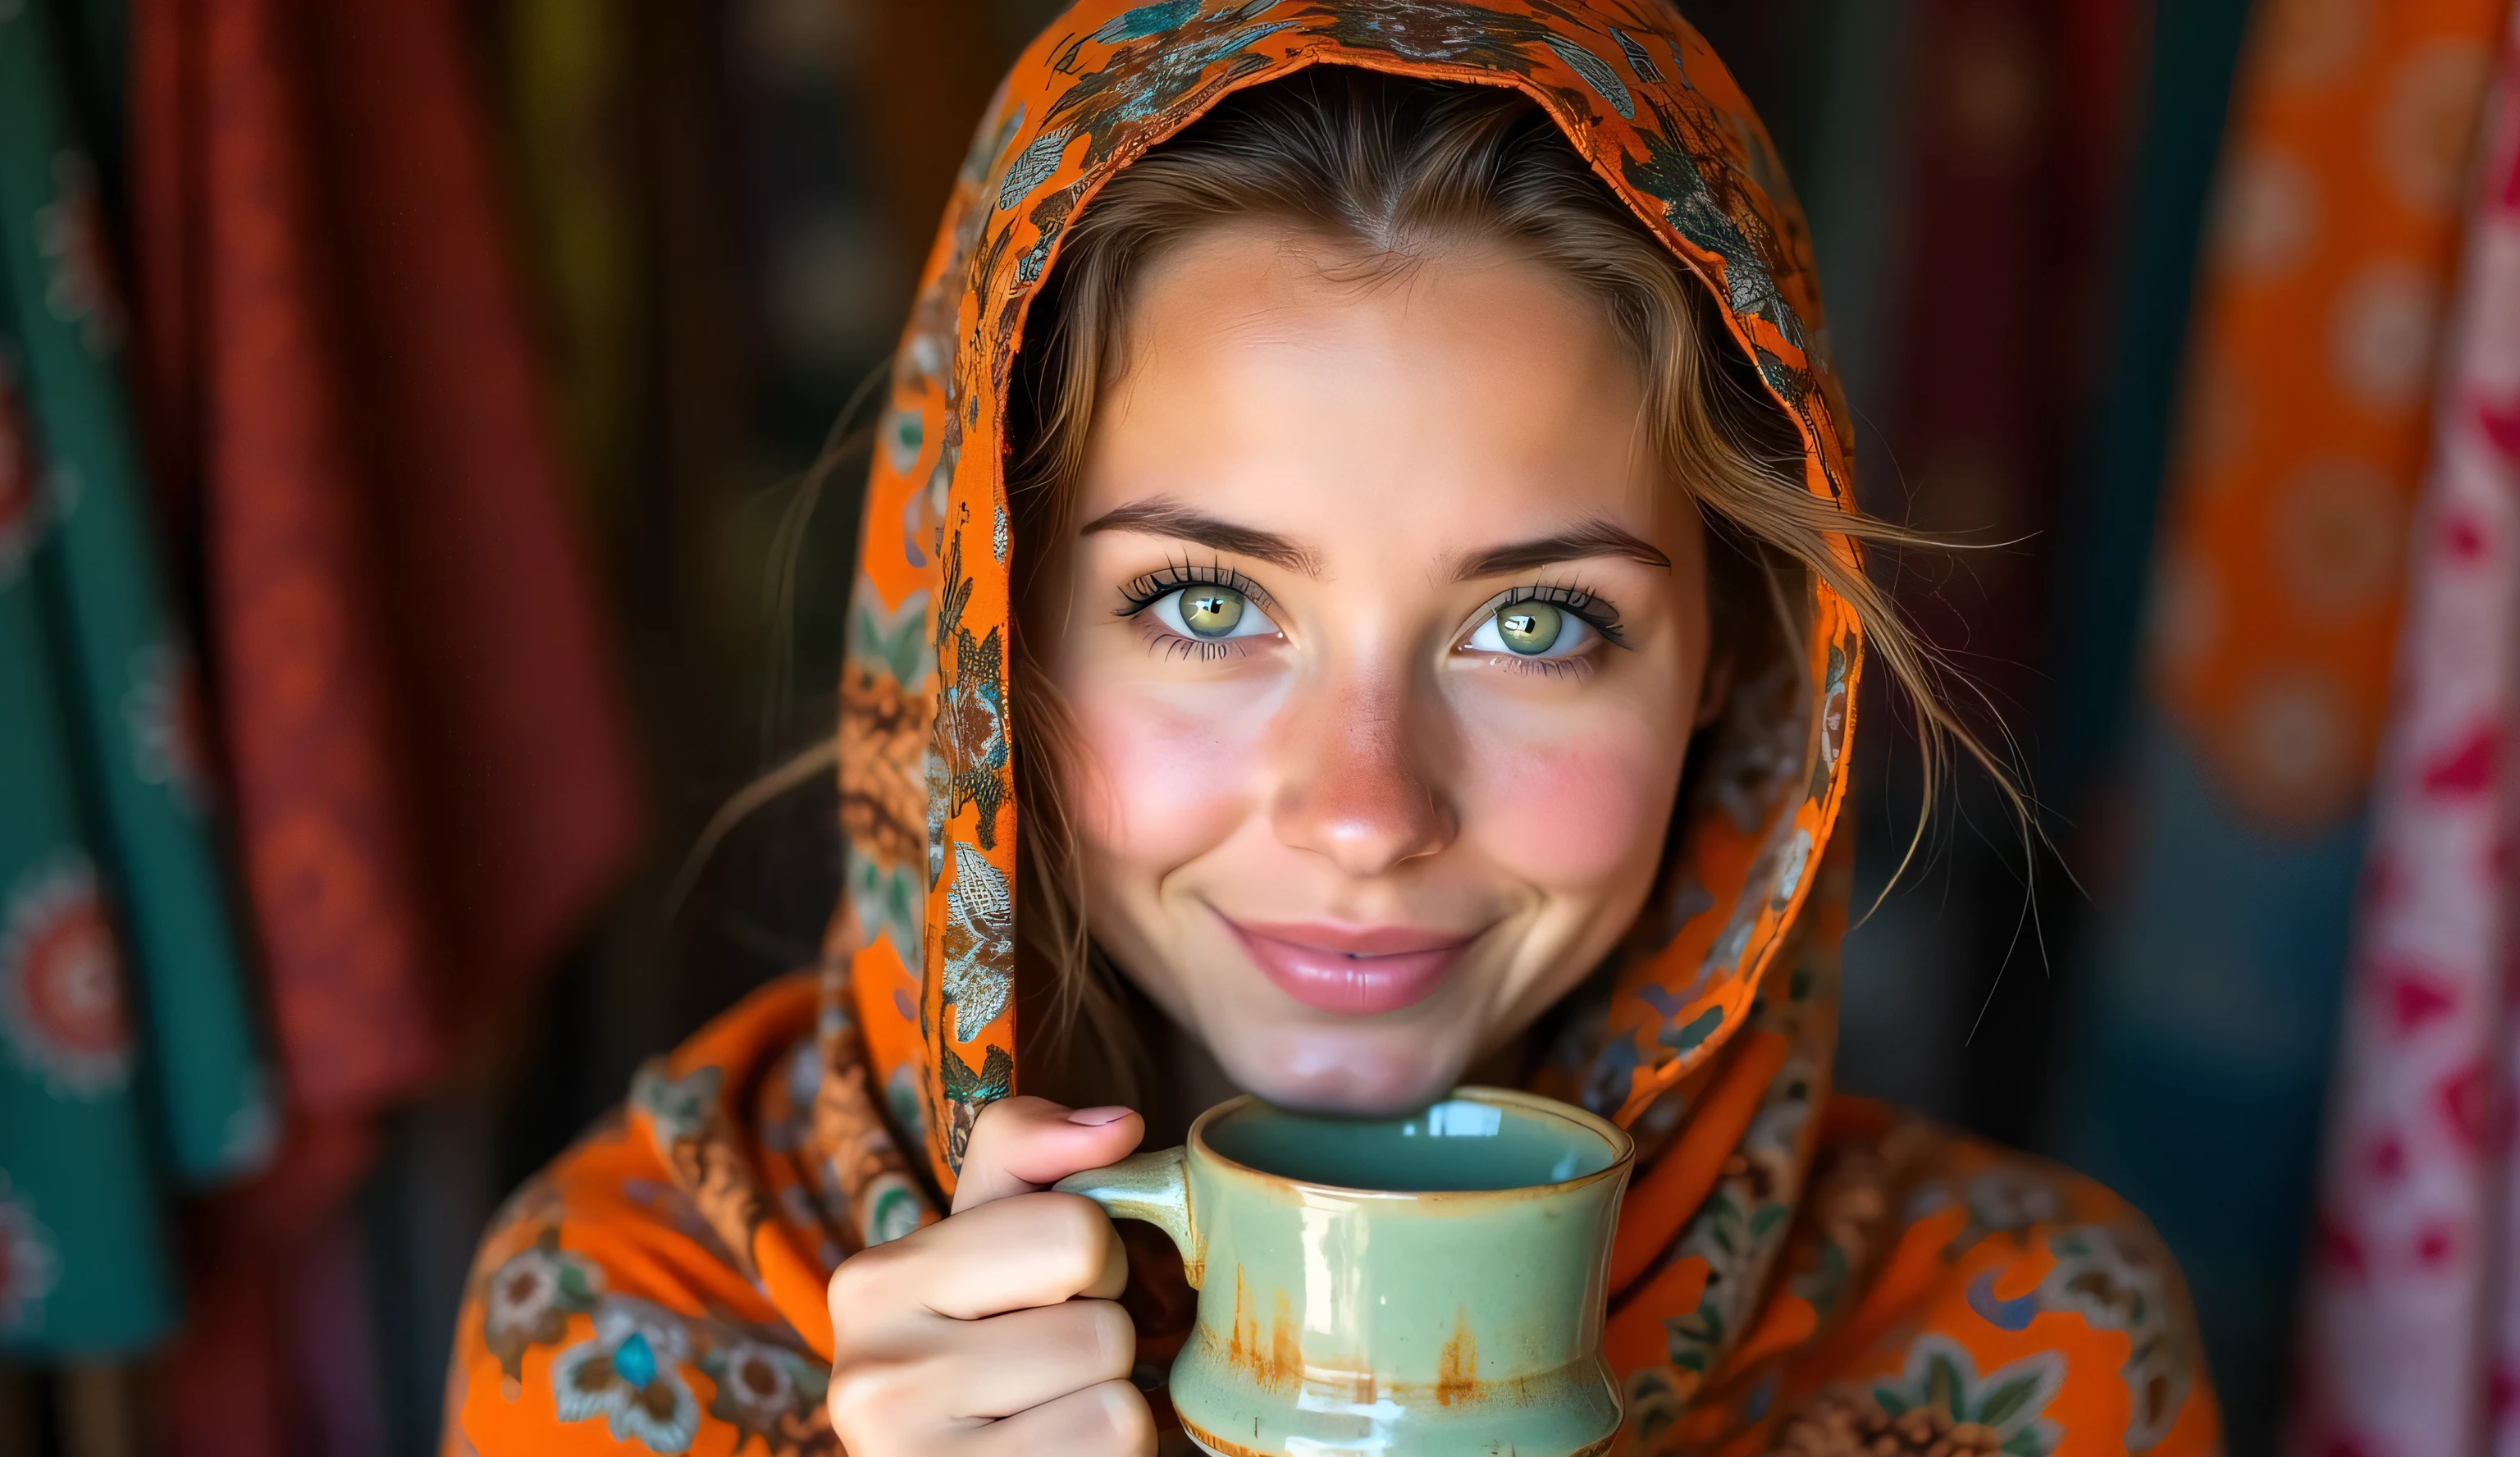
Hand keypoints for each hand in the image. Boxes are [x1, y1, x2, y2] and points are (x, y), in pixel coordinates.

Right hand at [825, 1097, 1154, 1453]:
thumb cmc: (991, 1363)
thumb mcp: (993, 1249)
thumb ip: (1031, 1159)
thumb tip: (1118, 1123)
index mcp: (873, 1282)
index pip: (1073, 1231)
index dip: (1094, 1265)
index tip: (1050, 1300)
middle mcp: (871, 1374)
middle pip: (1100, 1326)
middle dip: (1103, 1348)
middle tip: (1054, 1376)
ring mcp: (908, 1456)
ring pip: (1115, 1404)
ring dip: (1110, 1414)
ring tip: (1053, 1426)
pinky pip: (1112, 1451)